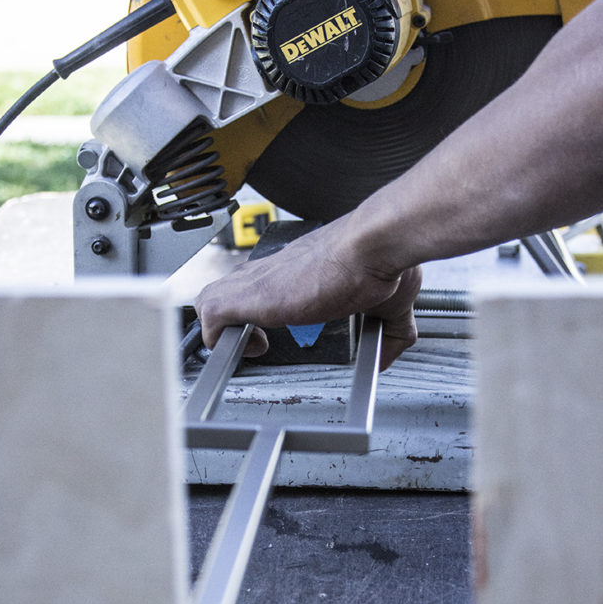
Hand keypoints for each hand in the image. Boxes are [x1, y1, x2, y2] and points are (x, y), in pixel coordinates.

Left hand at [194, 216, 421, 369]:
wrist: (374, 245)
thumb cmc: (379, 261)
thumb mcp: (391, 306)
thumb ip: (391, 334)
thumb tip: (387, 358)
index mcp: (298, 269)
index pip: (260, 282)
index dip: (257, 308)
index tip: (270, 331)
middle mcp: (274, 271)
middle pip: (230, 288)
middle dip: (232, 319)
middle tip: (254, 343)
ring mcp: (259, 281)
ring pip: (214, 298)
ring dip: (221, 328)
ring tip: (249, 347)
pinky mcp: (252, 295)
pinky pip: (211, 314)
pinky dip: (218, 336)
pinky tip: (249, 347)